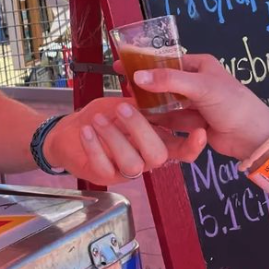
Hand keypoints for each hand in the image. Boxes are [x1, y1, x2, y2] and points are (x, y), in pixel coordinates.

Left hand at [43, 96, 206, 184]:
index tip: (200, 132)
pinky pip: (103, 166)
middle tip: (122, 109)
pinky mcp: (103, 175)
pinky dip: (94, 146)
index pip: (180, 150)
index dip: (192, 145)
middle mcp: (144, 159)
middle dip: (141, 130)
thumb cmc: (100, 116)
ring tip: (98, 119)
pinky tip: (86, 131)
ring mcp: (125, 170)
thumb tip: (154, 92)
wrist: (68, 131)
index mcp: (154, 141)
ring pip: (132, 163)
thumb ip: (139, 105)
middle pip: (158, 156)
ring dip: (114, 137)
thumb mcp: (121, 105)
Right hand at [119, 54, 268, 161]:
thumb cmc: (233, 105)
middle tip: (120, 88)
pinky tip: (142, 122)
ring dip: (149, 105)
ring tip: (127, 107)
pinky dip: (158, 121)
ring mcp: (194, 104)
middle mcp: (196, 82)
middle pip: (163, 82)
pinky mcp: (193, 123)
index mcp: (200, 65)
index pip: (166, 60)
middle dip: (143, 86)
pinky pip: (171, 120)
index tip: (120, 64)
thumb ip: (169, 80)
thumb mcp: (202, 87)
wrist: (254, 138)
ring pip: (165, 102)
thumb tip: (137, 76)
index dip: (143, 62)